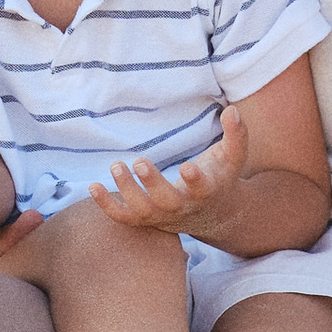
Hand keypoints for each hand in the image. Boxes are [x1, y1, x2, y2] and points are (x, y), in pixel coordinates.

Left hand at [87, 103, 248, 235]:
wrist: (214, 215)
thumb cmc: (221, 178)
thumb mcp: (234, 157)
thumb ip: (237, 134)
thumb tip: (232, 111)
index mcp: (206, 192)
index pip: (202, 189)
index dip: (195, 180)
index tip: (187, 166)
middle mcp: (184, 208)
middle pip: (167, 202)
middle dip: (153, 184)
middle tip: (140, 161)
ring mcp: (163, 217)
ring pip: (142, 211)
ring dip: (127, 191)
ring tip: (117, 166)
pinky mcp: (146, 220)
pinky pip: (124, 217)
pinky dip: (107, 205)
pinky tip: (93, 186)